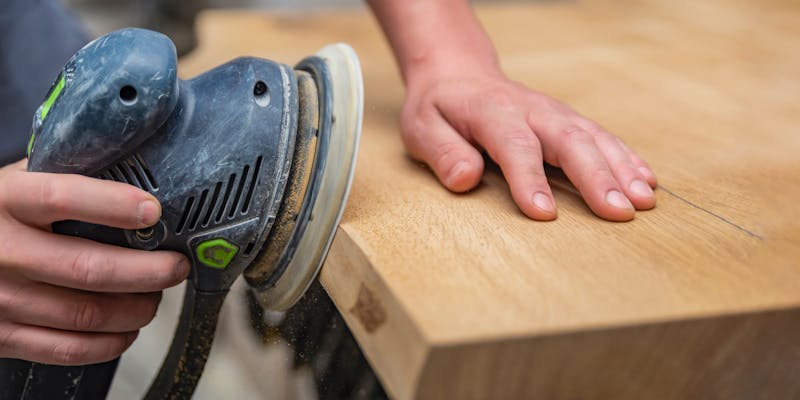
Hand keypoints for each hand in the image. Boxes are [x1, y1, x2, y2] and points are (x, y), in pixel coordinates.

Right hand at [0, 160, 188, 364]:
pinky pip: (68, 348)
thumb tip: (132, 169)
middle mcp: (1, 251)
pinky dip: (110, 342)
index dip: (114, 205)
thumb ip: (61, 174)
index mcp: (6, 201)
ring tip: (157, 295)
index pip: (63, 197)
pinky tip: (127, 328)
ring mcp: (0, 298)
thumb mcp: (14, 183)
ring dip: (137, 308)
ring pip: (87, 314)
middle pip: (89, 268)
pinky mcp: (2, 336)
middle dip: (149, 271)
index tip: (153, 211)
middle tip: (176, 266)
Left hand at [401, 69, 656, 221]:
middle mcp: (530, 110)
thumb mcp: (422, 128)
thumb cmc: (439, 108)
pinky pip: (602, 136)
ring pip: (593, 138)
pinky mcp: (567, 121)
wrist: (459, 74)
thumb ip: (442, 152)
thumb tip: (464, 179)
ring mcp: (553, 113)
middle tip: (618, 212)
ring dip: (620, 169)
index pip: (514, 145)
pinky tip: (646, 180)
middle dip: (596, 177)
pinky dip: (626, 157)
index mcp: (491, 112)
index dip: (529, 178)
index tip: (544, 213)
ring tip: (643, 201)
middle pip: (568, 141)